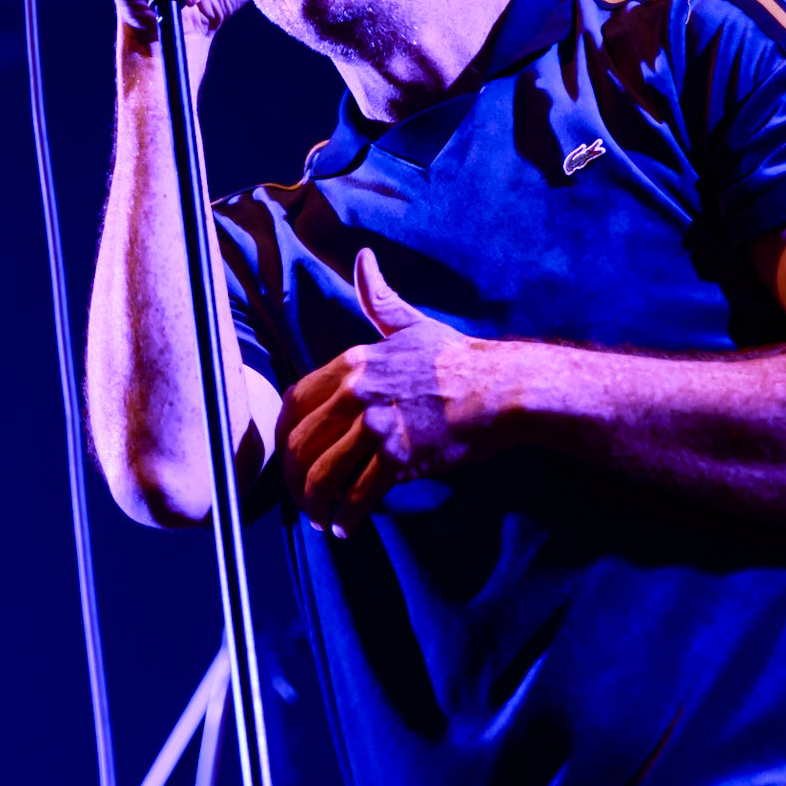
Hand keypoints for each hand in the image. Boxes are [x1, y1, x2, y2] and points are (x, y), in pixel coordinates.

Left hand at [276, 249, 503, 537]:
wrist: (501, 389)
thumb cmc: (457, 360)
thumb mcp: (410, 325)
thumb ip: (379, 299)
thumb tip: (364, 258)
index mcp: (353, 363)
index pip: (294, 403)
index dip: (284, 437)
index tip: (289, 456)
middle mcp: (358, 393)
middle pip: (301, 444)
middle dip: (294, 478)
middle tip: (302, 497)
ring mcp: (378, 426)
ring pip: (322, 474)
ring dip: (315, 504)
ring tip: (321, 518)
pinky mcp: (400, 458)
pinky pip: (358, 496)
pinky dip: (347, 517)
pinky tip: (347, 527)